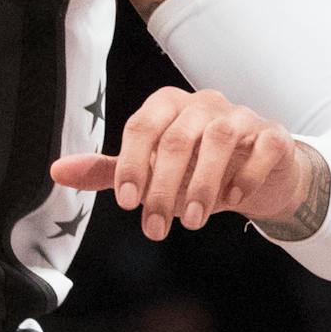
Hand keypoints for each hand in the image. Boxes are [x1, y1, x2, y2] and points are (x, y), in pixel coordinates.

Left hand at [49, 87, 317, 238]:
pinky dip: (247, 173)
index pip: (141, 127)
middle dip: (163, 187)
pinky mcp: (273, 134)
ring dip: (202, 183)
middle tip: (155, 228)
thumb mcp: (150, 170)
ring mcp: (241, 116)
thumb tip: (56, 172)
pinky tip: (234, 200)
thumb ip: (108, 170)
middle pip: (176, 138)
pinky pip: (263, 146)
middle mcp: (202, 104)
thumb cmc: (195, 168)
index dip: (131, 164)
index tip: (128, 203)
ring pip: (219, 138)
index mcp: (167, 106)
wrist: (257, 173)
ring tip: (192, 221)